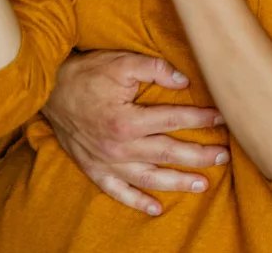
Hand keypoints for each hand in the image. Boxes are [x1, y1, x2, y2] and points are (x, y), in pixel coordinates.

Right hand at [43, 50, 230, 215]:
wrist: (48, 89)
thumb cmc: (86, 73)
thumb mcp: (121, 62)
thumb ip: (154, 68)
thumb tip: (184, 79)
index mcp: (127, 120)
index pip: (173, 120)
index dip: (201, 119)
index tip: (222, 118)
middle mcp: (119, 146)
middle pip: (167, 153)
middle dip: (199, 155)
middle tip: (223, 157)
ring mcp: (106, 161)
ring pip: (149, 178)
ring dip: (177, 183)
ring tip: (202, 184)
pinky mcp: (94, 168)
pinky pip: (118, 191)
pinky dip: (137, 202)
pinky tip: (156, 208)